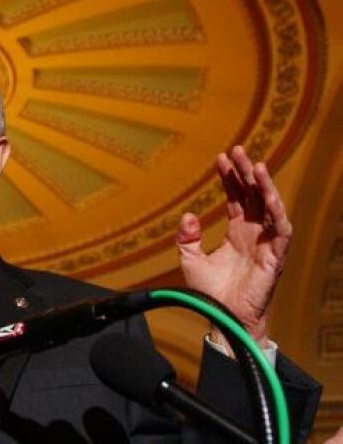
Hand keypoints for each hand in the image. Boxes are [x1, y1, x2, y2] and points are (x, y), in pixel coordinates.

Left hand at [176, 145, 292, 348]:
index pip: (237, 197)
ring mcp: (266, 243)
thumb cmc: (210, 293)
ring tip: (256, 165)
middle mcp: (254, 233)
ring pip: (270, 207)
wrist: (223, 318)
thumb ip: (186, 238)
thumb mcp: (190, 261)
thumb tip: (187, 215)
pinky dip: (277, 212)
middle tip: (237, 150)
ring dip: (265, 186)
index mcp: (237, 232)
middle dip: (246, 172)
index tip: (221, 158)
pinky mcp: (276, 256)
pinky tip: (270, 196)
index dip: (230, 178)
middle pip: (254, 195)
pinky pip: (282, 230)